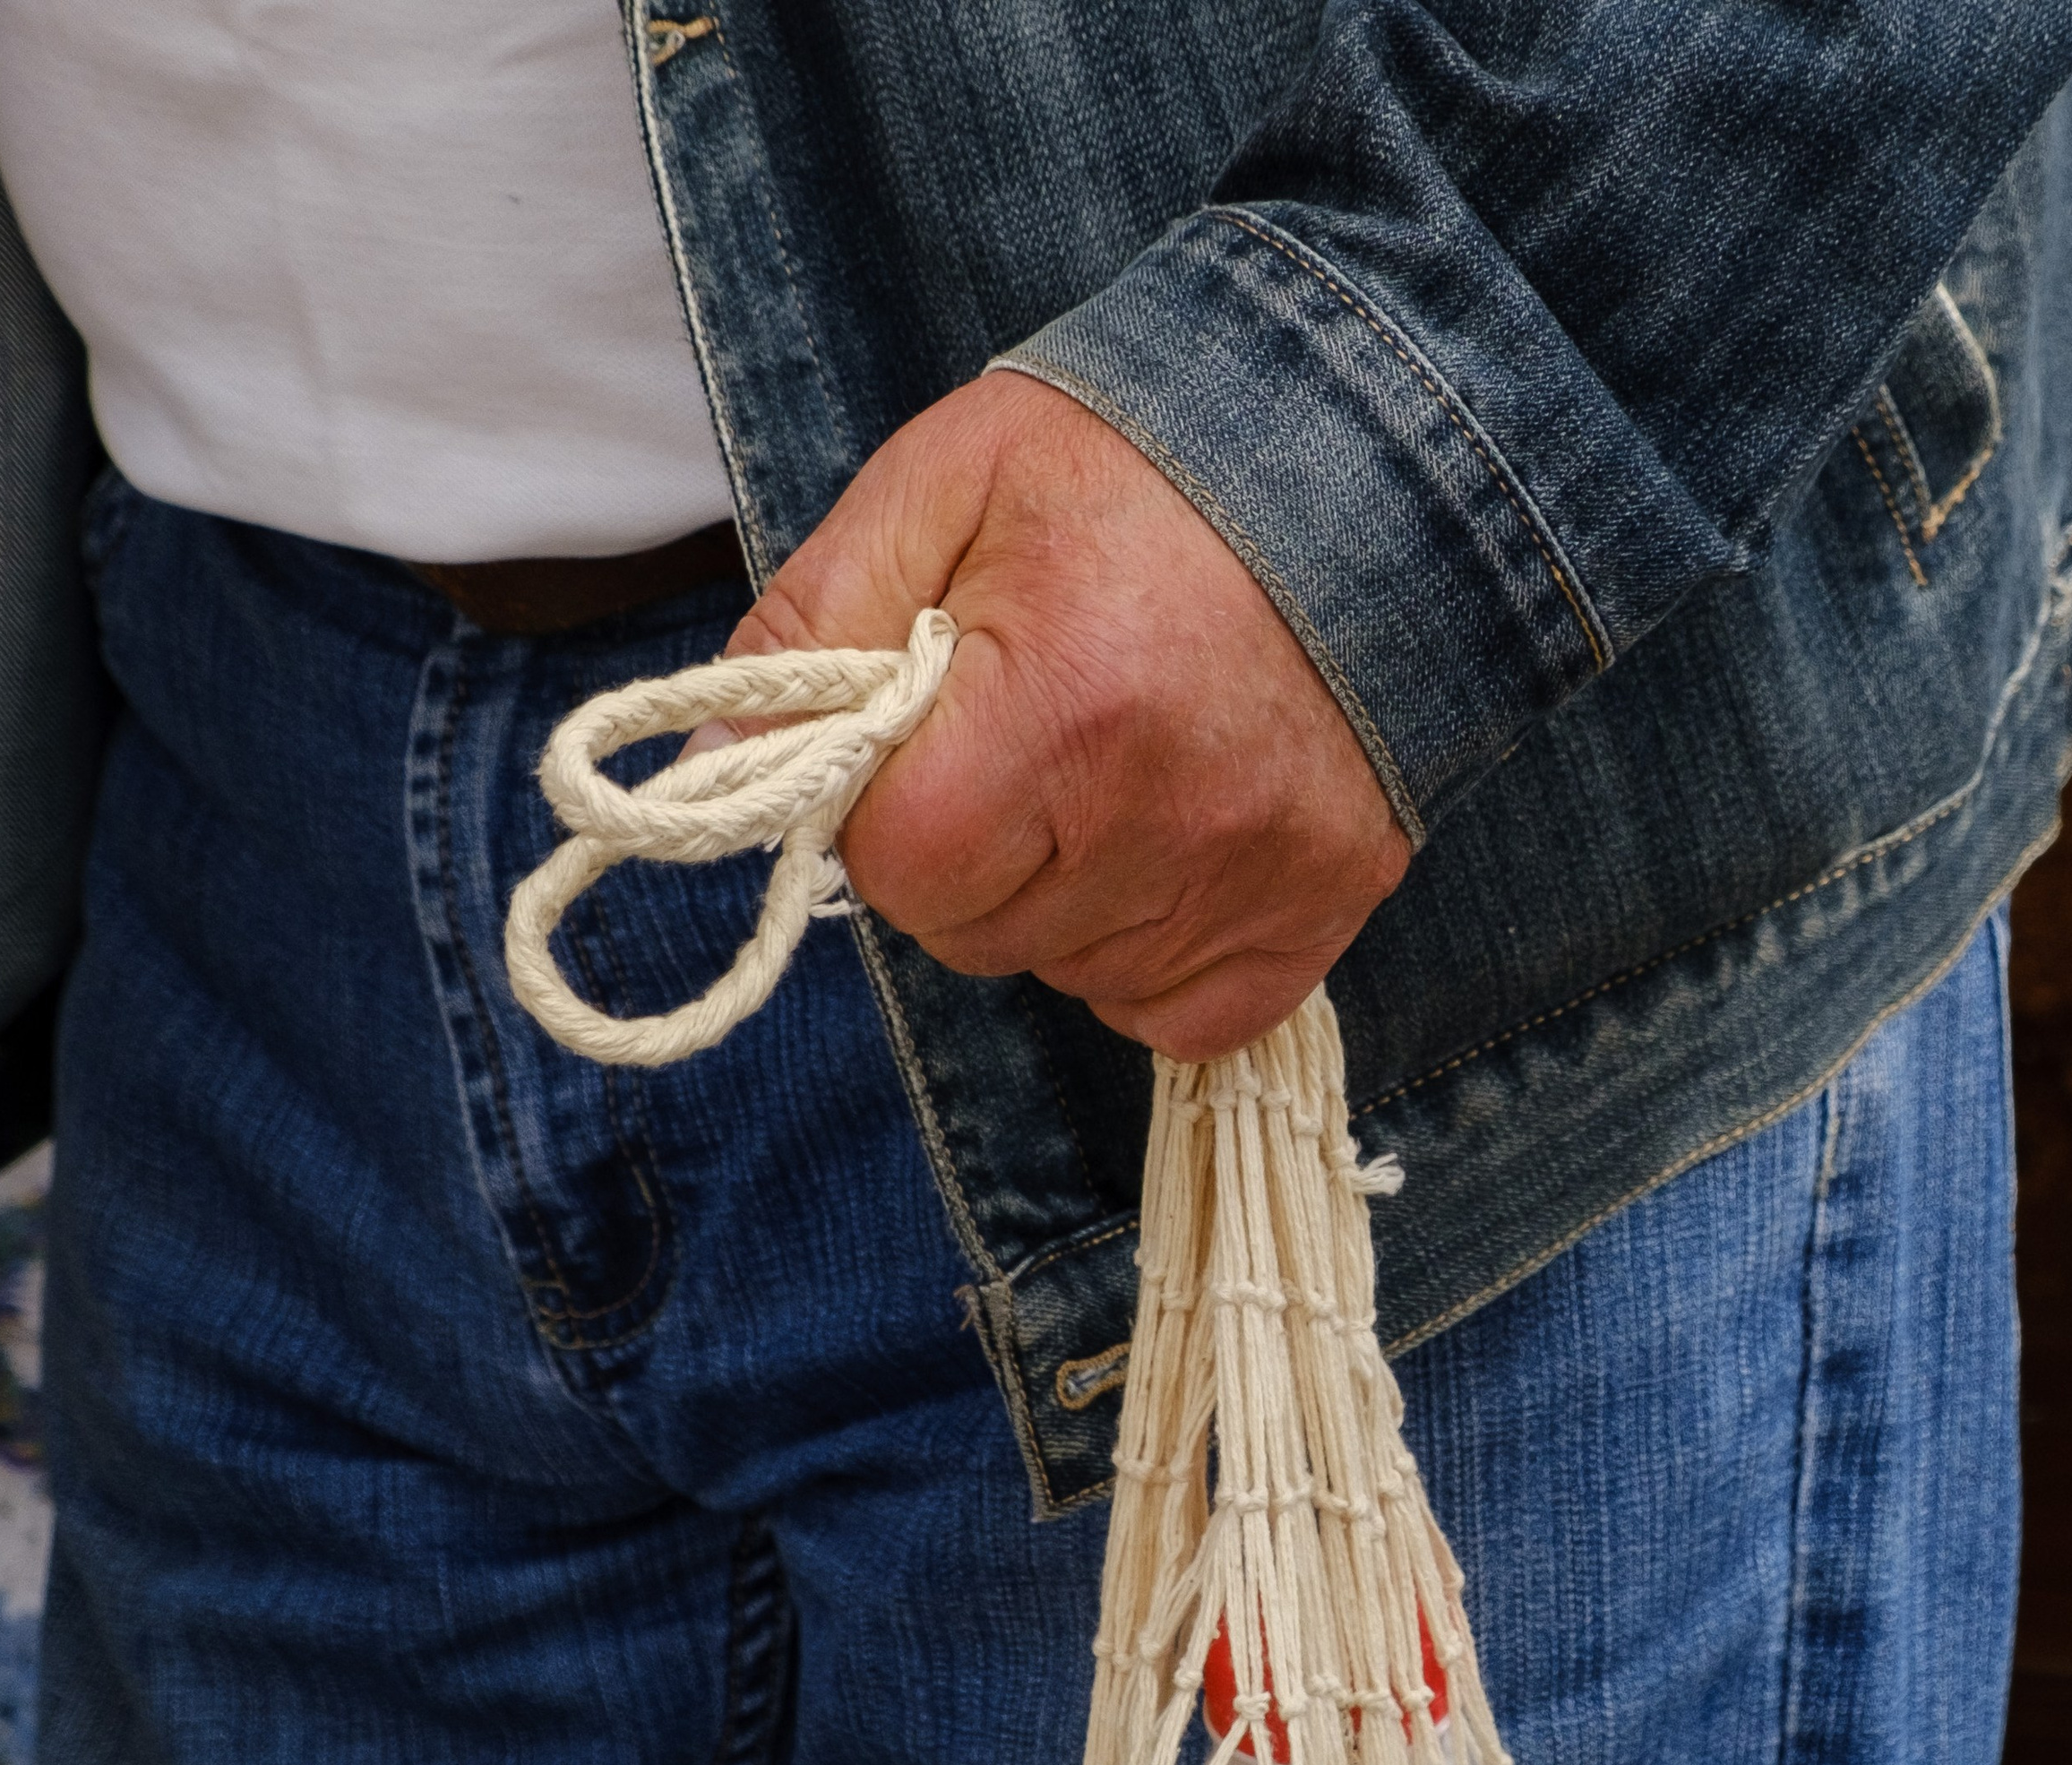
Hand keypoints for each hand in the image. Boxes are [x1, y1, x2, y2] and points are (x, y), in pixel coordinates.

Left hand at [724, 372, 1411, 1062]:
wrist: (1372, 444)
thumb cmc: (1139, 460)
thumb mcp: (945, 490)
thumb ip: (810, 634)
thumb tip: (699, 779)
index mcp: (1062, 704)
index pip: (901, 866)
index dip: (890, 806)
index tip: (930, 731)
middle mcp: (1168, 817)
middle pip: (978, 934)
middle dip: (970, 850)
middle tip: (1027, 734)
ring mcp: (1255, 878)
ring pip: (1068, 974)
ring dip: (1059, 897)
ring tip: (1115, 764)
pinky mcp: (1319, 912)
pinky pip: (1176, 1012)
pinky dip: (1148, 954)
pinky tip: (1165, 847)